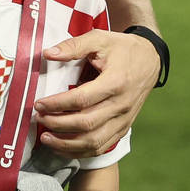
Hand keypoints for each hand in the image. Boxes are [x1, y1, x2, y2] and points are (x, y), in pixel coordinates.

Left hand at [32, 30, 156, 157]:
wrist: (150, 60)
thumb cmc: (122, 49)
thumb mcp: (100, 38)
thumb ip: (74, 46)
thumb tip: (48, 54)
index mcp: (116, 82)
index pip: (82, 99)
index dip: (57, 104)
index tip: (39, 104)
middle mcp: (122, 104)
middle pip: (86, 123)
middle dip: (57, 124)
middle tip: (39, 118)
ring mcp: (124, 119)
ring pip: (93, 141)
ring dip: (66, 143)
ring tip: (46, 137)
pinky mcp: (123, 128)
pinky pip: (101, 147)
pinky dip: (79, 151)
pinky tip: (62, 146)